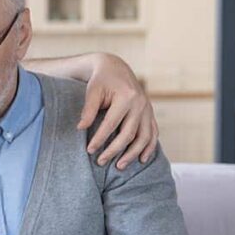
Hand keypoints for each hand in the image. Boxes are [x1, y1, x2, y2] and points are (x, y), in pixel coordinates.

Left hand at [76, 52, 158, 169]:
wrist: (115, 68)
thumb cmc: (101, 80)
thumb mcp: (92, 91)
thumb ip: (88, 109)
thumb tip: (80, 128)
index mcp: (126, 97)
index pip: (111, 124)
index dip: (100, 139)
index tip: (89, 150)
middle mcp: (140, 104)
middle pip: (129, 134)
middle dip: (114, 150)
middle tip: (100, 162)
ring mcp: (148, 109)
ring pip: (144, 137)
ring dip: (133, 154)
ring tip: (119, 166)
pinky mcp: (150, 113)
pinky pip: (153, 133)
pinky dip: (149, 147)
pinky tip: (141, 159)